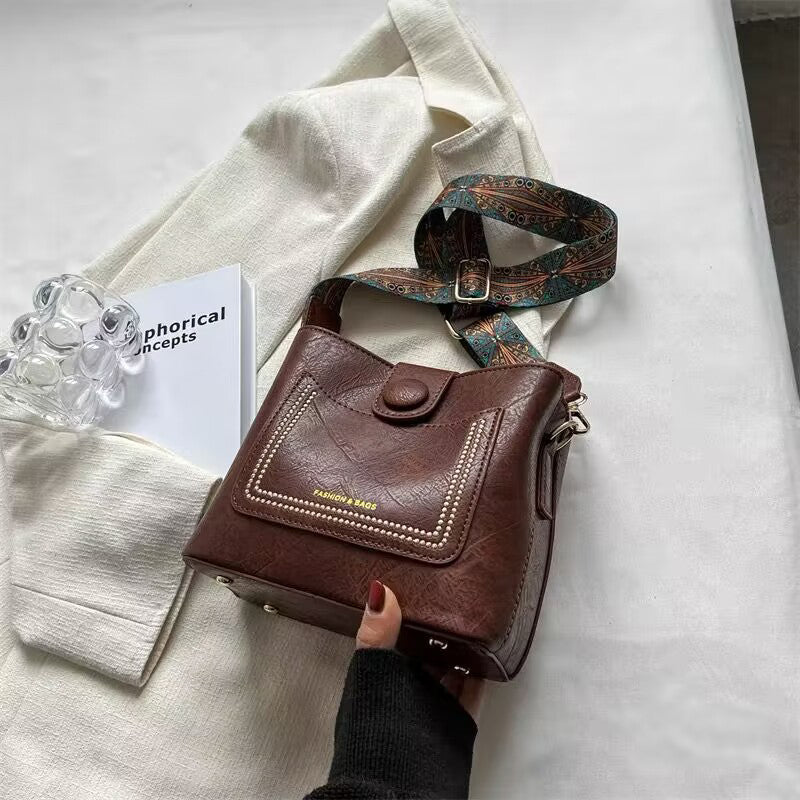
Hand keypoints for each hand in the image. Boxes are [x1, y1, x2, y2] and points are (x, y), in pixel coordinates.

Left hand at [356, 580, 484, 719]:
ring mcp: (434, 703)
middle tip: (458, 598)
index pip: (398, 635)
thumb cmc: (374, 724)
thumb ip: (377, 630)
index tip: (424, 588)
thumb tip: (379, 588)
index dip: (409, 613)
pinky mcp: (456, 719)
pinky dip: (483, 674)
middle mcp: (409, 686)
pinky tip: (490, 656)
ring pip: (452, 668)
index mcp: (384, 670)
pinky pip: (474, 690)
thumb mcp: (372, 667)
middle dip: (441, 628)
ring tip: (477, 619)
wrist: (397, 781)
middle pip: (428, 650)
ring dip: (463, 649)